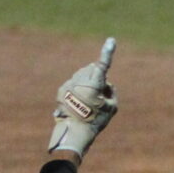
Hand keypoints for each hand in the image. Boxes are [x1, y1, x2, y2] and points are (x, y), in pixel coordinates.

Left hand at [49, 37, 118, 155]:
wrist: (74, 132)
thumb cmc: (96, 121)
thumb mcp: (112, 107)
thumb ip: (111, 90)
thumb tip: (105, 82)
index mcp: (95, 84)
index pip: (103, 64)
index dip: (108, 52)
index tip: (111, 40)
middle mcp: (81, 80)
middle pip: (92, 68)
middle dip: (97, 76)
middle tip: (100, 94)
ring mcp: (70, 84)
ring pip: (82, 75)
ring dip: (87, 82)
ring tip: (88, 101)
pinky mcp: (62, 89)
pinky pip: (73, 83)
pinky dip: (78, 89)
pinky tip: (78, 103)